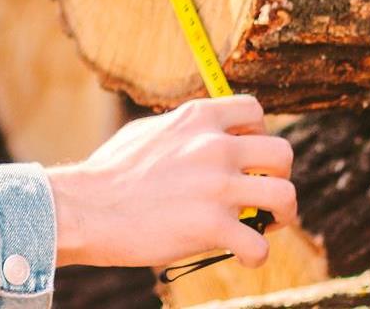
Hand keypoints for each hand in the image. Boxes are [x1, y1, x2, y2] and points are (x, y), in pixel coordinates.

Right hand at [44, 95, 296, 269]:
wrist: (84, 209)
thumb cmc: (108, 174)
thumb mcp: (147, 133)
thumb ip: (181, 131)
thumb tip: (202, 134)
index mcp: (197, 119)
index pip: (255, 112)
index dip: (260, 135)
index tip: (248, 157)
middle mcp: (213, 147)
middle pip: (283, 153)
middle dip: (280, 176)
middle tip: (264, 195)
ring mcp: (216, 187)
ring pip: (285, 196)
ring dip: (282, 215)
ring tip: (266, 226)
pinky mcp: (212, 226)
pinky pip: (259, 245)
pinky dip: (256, 255)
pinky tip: (242, 256)